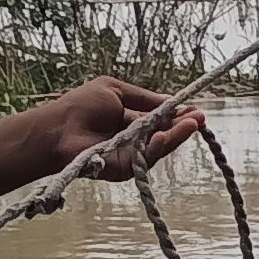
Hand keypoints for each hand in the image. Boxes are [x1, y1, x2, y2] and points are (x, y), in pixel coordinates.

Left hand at [40, 75, 203, 180]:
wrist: (58, 130)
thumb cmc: (80, 106)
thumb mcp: (115, 90)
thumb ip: (144, 98)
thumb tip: (171, 102)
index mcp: (129, 117)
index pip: (159, 118)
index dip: (176, 114)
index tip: (193, 109)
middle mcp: (133, 137)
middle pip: (164, 133)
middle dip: (183, 126)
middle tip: (200, 119)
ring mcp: (131, 154)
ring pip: (161, 146)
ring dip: (177, 136)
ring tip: (192, 124)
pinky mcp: (127, 168)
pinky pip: (149, 158)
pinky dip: (159, 147)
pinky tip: (167, 135)